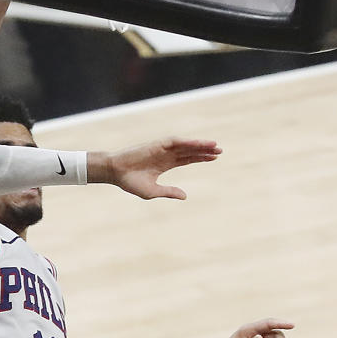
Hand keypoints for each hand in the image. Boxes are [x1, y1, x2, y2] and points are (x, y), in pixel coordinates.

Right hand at [99, 138, 220, 200]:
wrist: (116, 173)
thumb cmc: (131, 182)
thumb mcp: (153, 191)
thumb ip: (169, 192)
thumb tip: (185, 196)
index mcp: (165, 164)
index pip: (187, 159)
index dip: (200, 158)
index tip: (214, 158)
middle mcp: (166, 155)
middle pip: (190, 151)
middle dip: (205, 151)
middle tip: (220, 151)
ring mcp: (162, 149)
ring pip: (186, 145)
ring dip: (200, 145)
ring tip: (215, 146)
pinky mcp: (158, 144)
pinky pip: (177, 142)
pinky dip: (189, 142)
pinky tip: (200, 144)